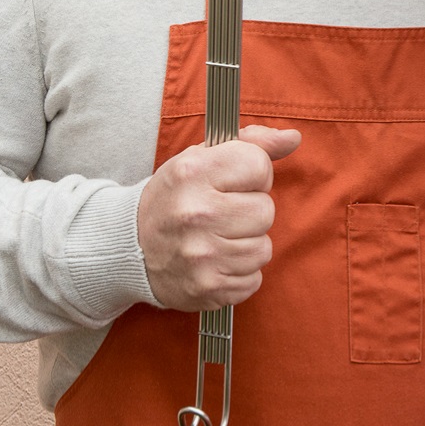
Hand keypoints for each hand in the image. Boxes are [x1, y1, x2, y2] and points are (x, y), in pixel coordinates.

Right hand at [137, 125, 300, 310]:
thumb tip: (293, 138)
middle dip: (250, 211)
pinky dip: (240, 273)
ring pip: (263, 248)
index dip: (252, 175)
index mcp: (192, 173)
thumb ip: (250, 143)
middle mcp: (195, 213)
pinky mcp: (207, 288)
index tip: (233, 182)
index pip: (259, 166)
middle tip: (223, 214)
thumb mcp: (201, 159)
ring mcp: (201, 255)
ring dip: (246, 244)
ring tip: (217, 238)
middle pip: (266, 211)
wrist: (131, 247)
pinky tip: (216, 261)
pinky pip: (254, 279)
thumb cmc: (175, 198)